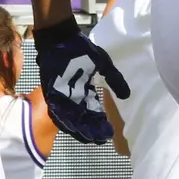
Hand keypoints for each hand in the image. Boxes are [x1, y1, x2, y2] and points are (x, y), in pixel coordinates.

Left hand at [32, 18, 129, 144]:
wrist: (60, 39)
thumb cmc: (81, 49)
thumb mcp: (102, 63)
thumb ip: (114, 79)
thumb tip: (127, 94)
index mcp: (86, 90)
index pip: (94, 110)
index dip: (100, 122)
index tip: (109, 132)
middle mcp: (74, 96)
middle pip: (83, 117)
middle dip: (92, 129)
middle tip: (101, 139)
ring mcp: (62, 96)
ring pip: (72, 117)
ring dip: (80, 128)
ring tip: (89, 137)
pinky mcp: (51, 94)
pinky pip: (58, 110)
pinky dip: (65, 118)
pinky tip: (73, 127)